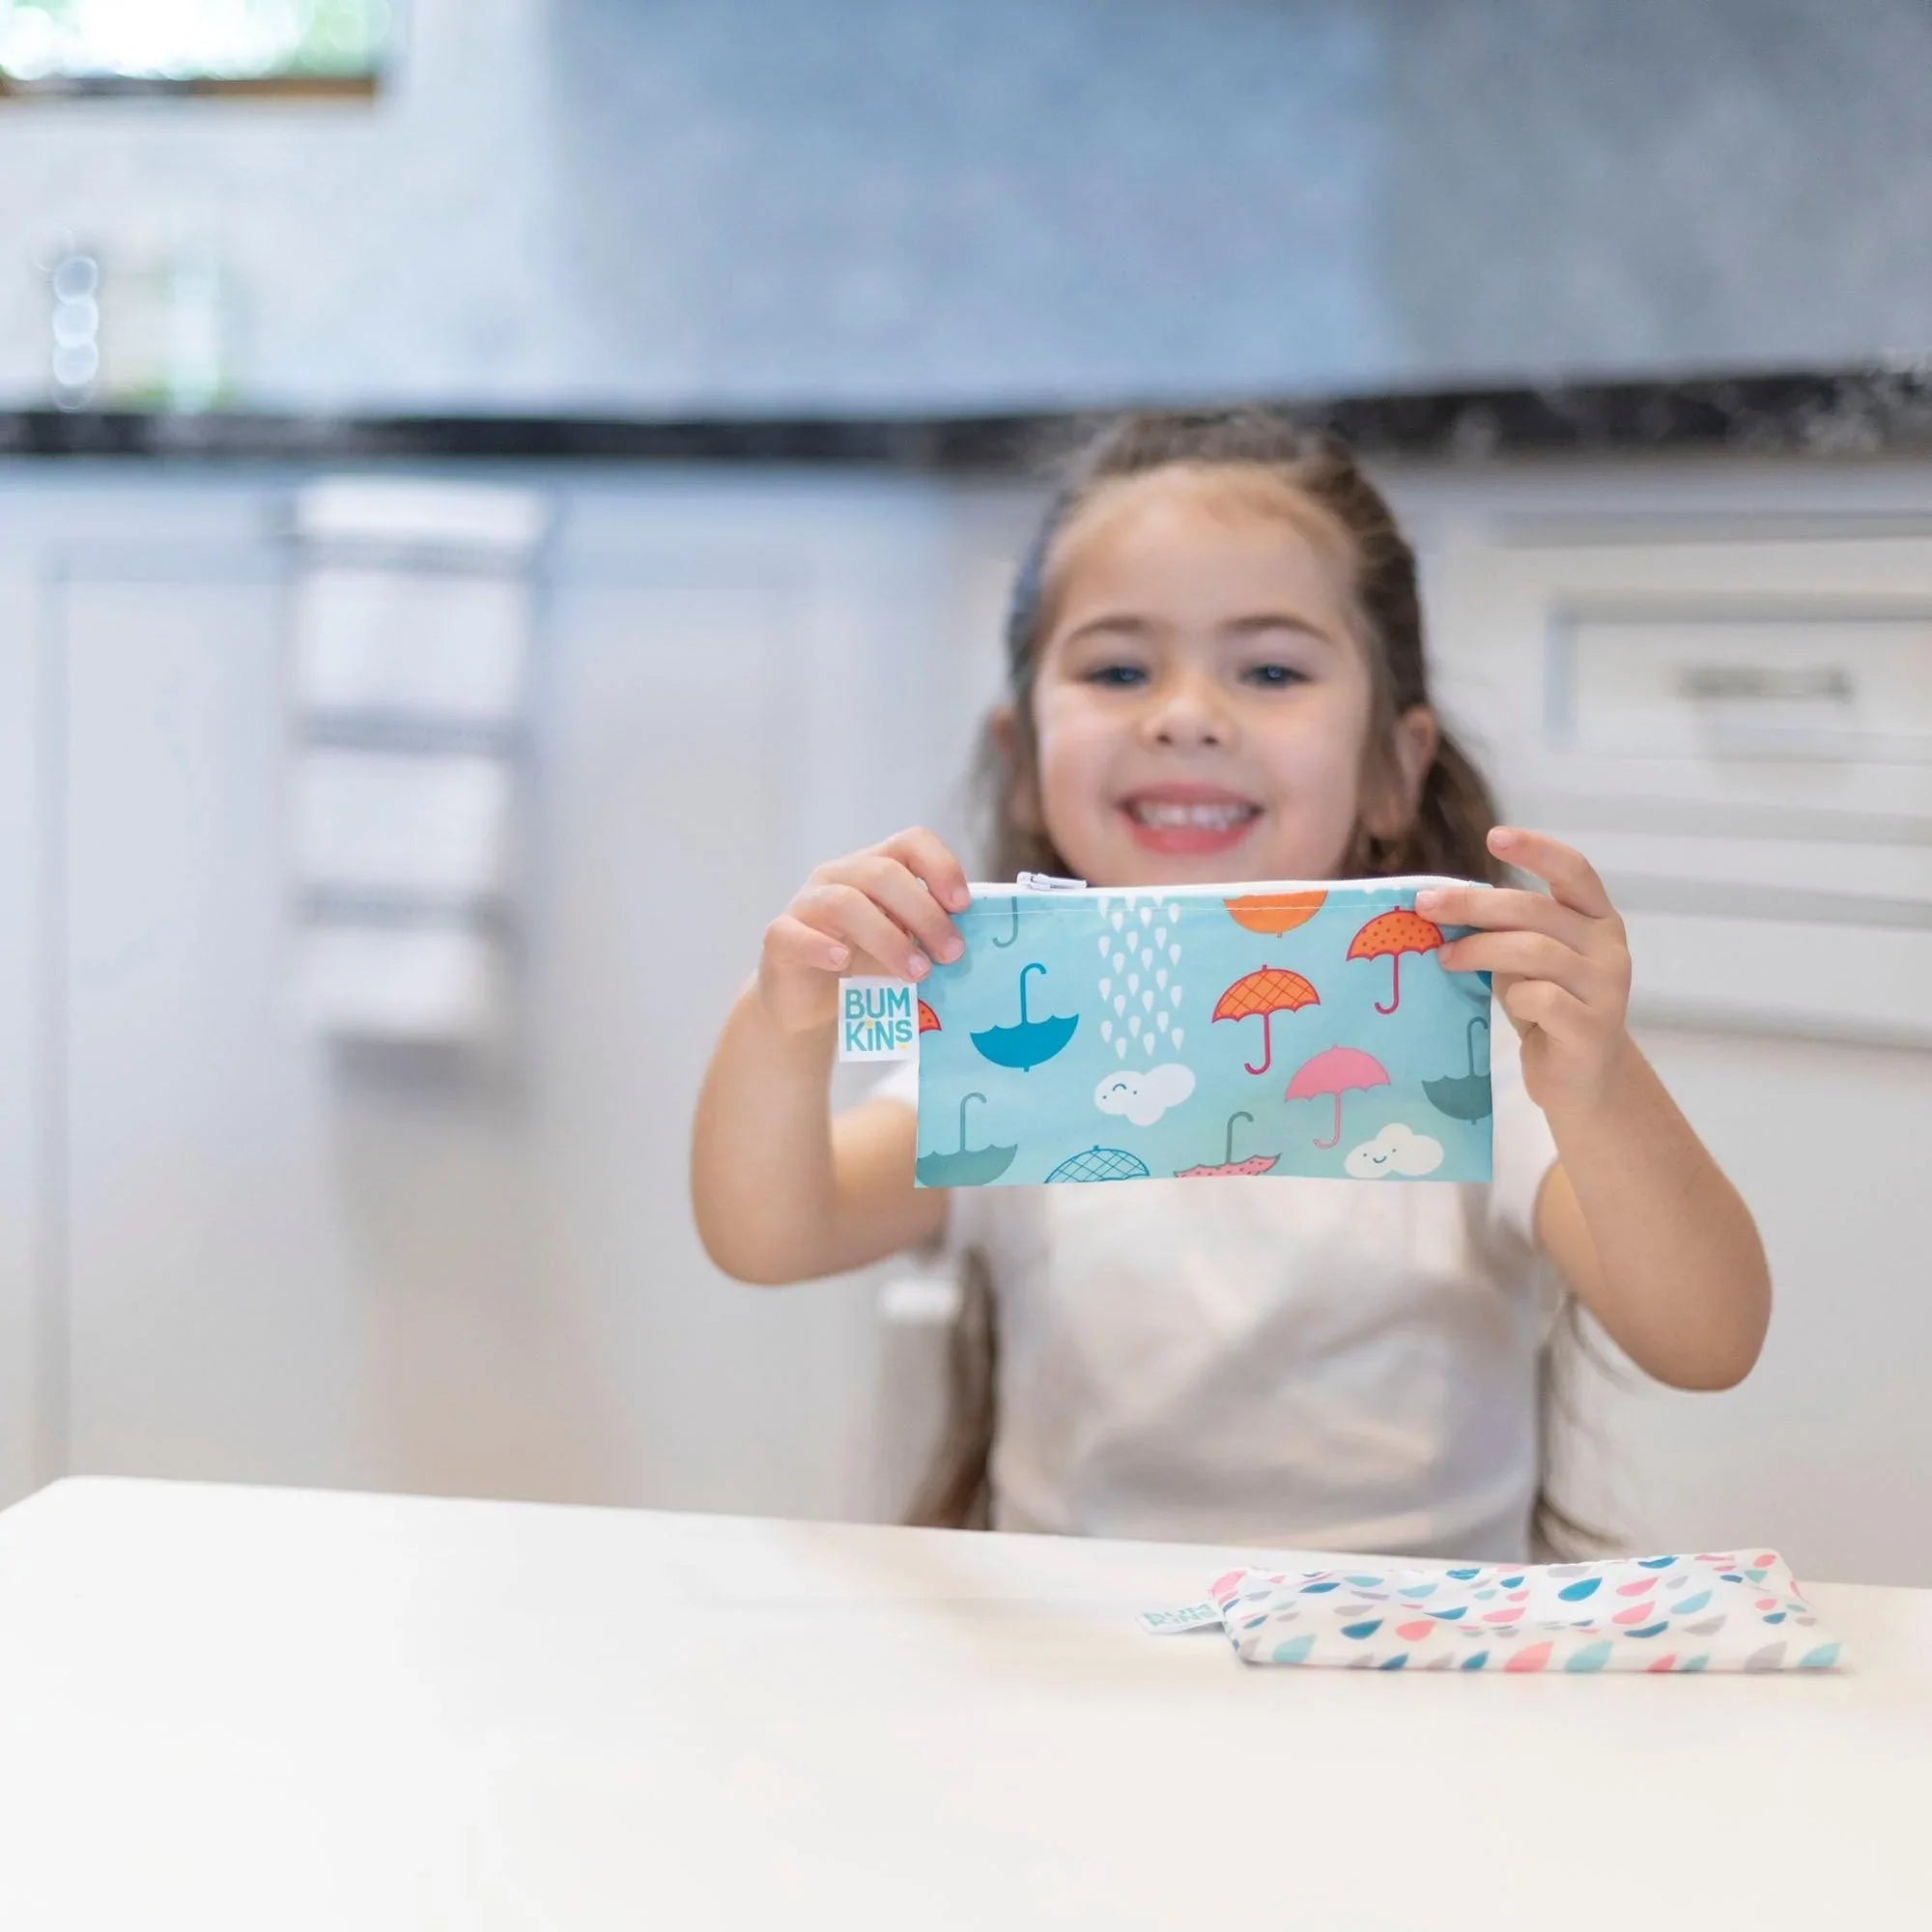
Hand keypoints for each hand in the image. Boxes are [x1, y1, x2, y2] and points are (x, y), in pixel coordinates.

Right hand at [757, 827, 971, 1033]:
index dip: (940, 866)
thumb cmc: (863, 967)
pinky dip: (821, 946)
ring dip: (888, 938)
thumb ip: (930, 934)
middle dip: (925, 913)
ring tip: (917, 972)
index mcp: (874, 869)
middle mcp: (838, 876)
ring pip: (845, 903)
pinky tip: (843, 962)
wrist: (809, 1004)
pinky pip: (795, 933)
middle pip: (883, 873)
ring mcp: (806, 904)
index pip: (910, 842)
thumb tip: (974, 939)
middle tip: (951, 954)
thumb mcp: (903, 944)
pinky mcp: (779, 937)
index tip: (963, 906)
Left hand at [1416, 828, 1632, 1110]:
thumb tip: (1438, 905)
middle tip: (1426, 906)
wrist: (1580, 1079)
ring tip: (1446, 958)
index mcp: (1596, 919)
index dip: (1537, 850)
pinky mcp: (1593, 1029)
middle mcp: (1609, 946)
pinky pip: (1542, 999)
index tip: (1494, 837)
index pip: (1574, 871)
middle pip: (1537, 910)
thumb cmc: (1546, 1008)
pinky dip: (1514, 997)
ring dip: (1481, 949)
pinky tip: (1502, 1003)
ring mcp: (1607, 988)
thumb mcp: (1525, 961)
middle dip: (1475, 904)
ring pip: (1536, 951)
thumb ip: (1504, 930)